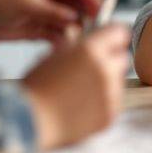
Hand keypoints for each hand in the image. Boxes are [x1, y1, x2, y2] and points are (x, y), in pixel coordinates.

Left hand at [0, 0, 100, 46]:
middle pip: (79, 5)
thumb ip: (52, 12)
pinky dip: (62, 40)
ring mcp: (47, 13)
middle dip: (85, 17)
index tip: (99, 12)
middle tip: (90, 30)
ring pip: (71, 22)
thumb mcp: (26, 5)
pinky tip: (61, 46)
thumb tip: (74, 17)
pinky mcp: (41, 28)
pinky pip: (59, 34)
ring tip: (72, 40)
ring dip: (73, 31)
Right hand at [22, 24, 129, 149]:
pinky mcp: (110, 112)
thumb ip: (77, 44)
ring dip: (106, 82)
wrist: (29, 120)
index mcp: (90, 49)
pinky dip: (103, 102)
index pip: (119, 32)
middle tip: (92, 68)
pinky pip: (114, 101)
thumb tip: (89, 37)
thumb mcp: (54, 55)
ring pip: (118, 80)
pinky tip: (83, 105)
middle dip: (110, 60)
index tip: (109, 40)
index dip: (112, 36)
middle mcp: (105, 68)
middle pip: (122, 57)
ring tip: (81, 91)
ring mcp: (110, 92)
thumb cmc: (36, 88)